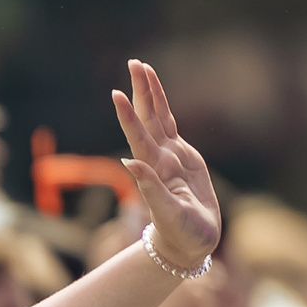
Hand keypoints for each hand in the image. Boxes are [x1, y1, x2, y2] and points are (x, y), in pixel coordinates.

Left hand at [110, 60, 219, 270]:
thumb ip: (150, 188)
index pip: (138, 136)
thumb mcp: (167, 214)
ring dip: (150, 93)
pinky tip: (155, 93)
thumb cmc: (180, 233)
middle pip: (147, 117)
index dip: (128, 116)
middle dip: (141, 90)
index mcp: (153, 170)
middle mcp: (158, 158)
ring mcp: (169, 155)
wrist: (189, 243)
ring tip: (142, 67)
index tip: (117, 94)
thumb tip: (130, 162)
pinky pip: (171, 125)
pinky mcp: (183, 157)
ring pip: (158, 117)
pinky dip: (163, 107)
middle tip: (133, 63)